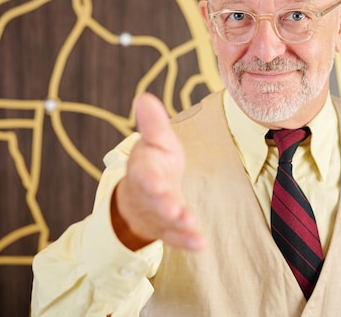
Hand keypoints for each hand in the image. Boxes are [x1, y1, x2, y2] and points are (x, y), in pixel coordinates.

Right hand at [111, 93, 205, 250]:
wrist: (139, 197)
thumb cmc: (153, 163)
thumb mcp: (156, 141)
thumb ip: (153, 124)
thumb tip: (143, 97)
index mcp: (144, 169)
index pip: (143, 174)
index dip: (148, 180)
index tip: (155, 184)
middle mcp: (148, 194)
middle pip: (155, 200)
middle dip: (164, 205)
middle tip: (175, 211)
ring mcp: (157, 214)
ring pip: (166, 221)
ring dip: (178, 224)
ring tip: (192, 226)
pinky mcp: (168, 229)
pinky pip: (177, 237)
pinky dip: (187, 241)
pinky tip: (201, 243)